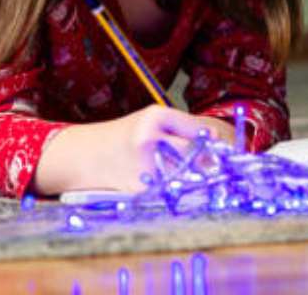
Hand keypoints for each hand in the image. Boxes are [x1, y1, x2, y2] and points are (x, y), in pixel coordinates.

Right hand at [104, 106, 234, 190]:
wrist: (84, 156)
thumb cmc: (124, 137)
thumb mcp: (149, 122)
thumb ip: (181, 128)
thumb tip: (215, 139)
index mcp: (154, 117)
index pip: (196, 130)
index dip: (212, 141)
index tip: (223, 149)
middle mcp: (150, 139)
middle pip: (194, 152)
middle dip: (208, 161)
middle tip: (219, 168)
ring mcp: (143, 165)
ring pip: (186, 173)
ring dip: (196, 178)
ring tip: (199, 180)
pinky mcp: (139, 188)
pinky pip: (170, 190)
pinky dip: (178, 190)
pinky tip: (176, 189)